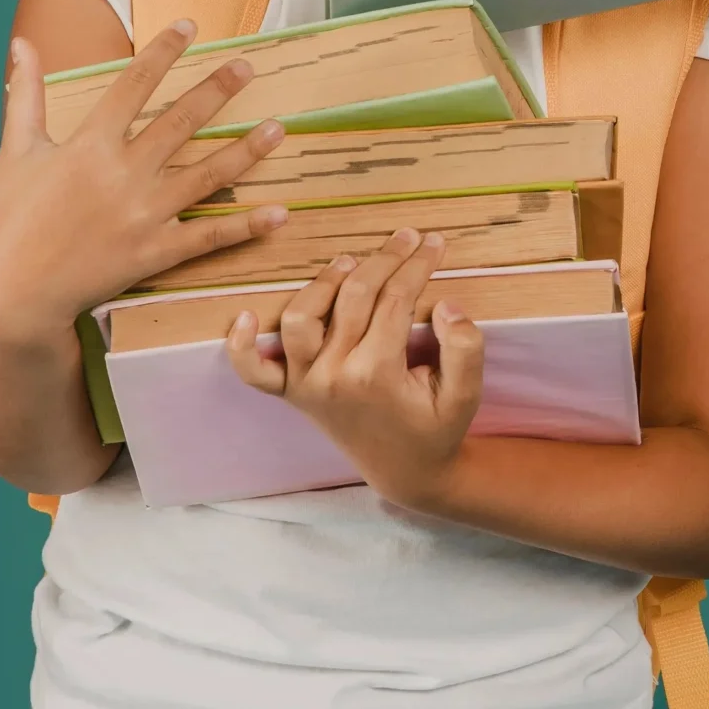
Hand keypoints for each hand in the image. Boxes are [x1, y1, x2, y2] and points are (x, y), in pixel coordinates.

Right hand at [0, 22, 288, 344]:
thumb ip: (25, 95)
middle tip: (248, 66)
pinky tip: (280, 214)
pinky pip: (210, 237)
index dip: (162, 52)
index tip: (189, 26)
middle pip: (180, 122)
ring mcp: (144, 214)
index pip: (134, 85)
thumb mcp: (15, 152)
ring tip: (279, 128)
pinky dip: (247, 227)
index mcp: (89, 145)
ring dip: (247, 151)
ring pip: (207, 175)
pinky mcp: (156, 252)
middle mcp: (123, 174)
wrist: (14, 291)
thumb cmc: (10, 220)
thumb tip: (21, 43)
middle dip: (217, 90)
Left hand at [225, 229, 483, 508]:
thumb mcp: (466, 395)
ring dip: (325, 282)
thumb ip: (465, 349)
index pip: (397, 299)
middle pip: (355, 296)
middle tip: (407, 237)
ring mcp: (306, 384)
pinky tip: (245, 316)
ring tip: (352, 261)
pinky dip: (241, 345)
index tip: (435, 243)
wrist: (405, 472)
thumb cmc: (436, 429)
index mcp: (378, 373)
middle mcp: (334, 375)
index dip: (418, 264)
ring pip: (300, 317)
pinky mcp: (291, 394)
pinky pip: (253, 371)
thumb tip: (445, 304)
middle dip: (385, 258)